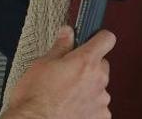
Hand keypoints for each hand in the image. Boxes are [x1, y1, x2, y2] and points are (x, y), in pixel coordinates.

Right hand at [1, 26, 115, 118]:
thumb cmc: (34, 98)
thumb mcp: (41, 65)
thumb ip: (60, 47)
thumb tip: (68, 32)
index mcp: (85, 61)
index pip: (107, 39)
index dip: (99, 38)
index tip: (92, 42)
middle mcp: (98, 79)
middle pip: (101, 65)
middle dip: (88, 68)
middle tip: (69, 75)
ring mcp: (101, 99)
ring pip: (99, 87)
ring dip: (88, 89)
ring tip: (66, 96)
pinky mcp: (101, 116)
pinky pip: (99, 106)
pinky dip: (89, 107)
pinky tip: (72, 109)